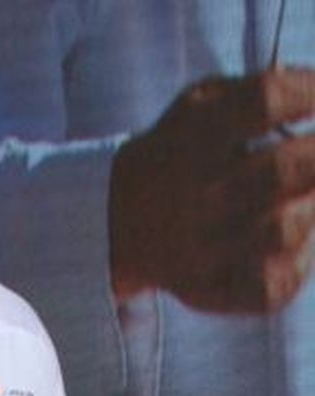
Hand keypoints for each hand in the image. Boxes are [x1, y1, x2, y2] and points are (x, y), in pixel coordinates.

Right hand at [110, 68, 314, 312]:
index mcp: (190, 137)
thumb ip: (259, 90)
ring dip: (310, 209)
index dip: (309, 94)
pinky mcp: (208, 289)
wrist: (115, 219)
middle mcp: (191, 195)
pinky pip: (273, 285)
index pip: (263, 102)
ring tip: (303, 198)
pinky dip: (298, 263)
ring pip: (285, 230)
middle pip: (283, 169)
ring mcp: (197, 249)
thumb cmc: (179, 151)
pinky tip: (293, 241)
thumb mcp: (200, 104)